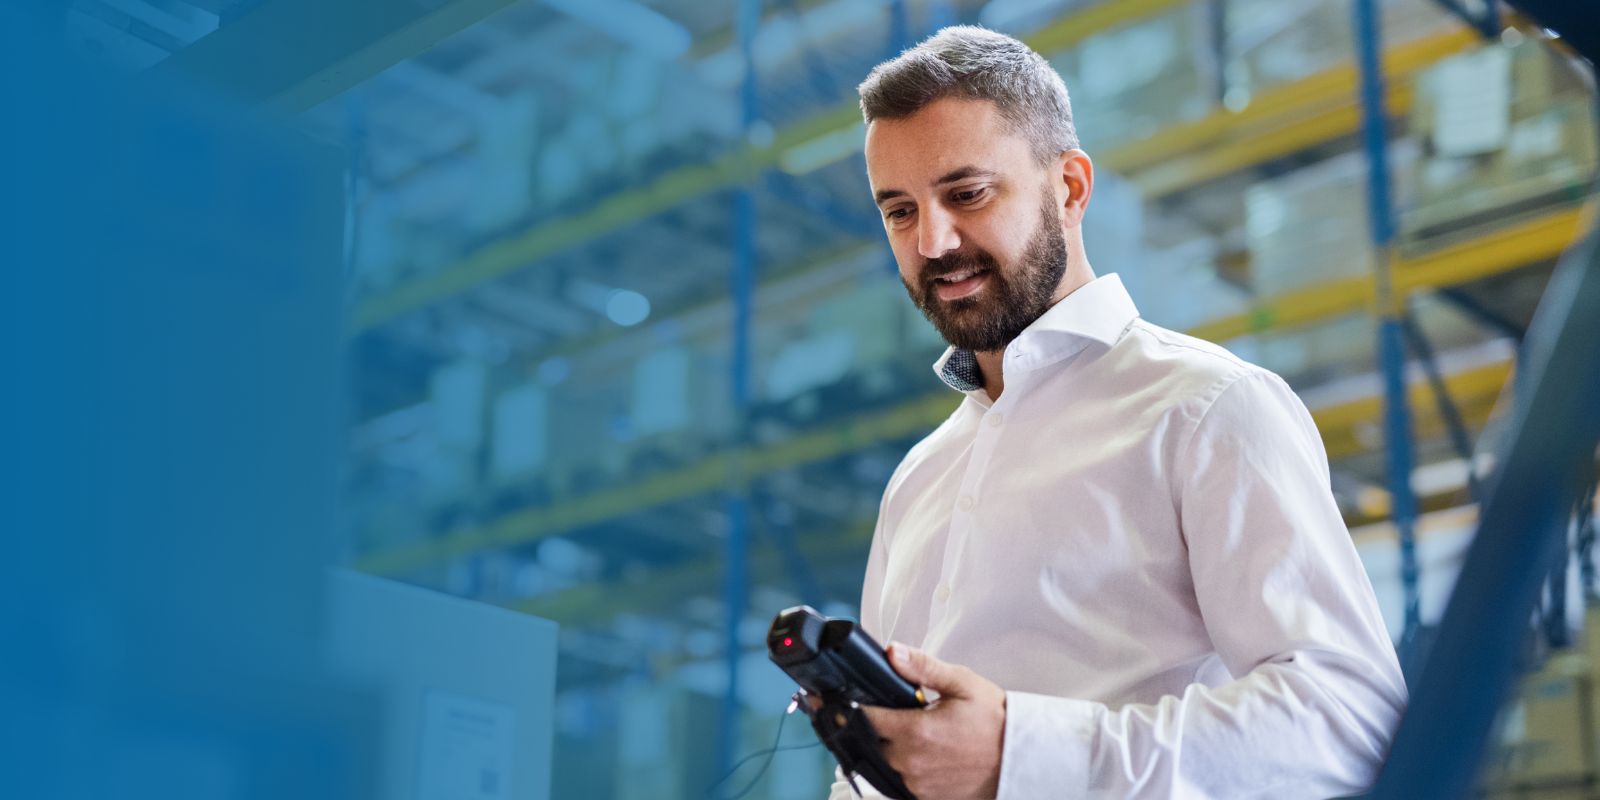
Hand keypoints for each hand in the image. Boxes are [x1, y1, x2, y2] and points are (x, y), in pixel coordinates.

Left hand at [861, 644, 1005, 799]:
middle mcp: (912, 762)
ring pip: (889, 762)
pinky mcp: (927, 797)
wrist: (1020, 758)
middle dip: (884, 727)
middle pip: (875, 741)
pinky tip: (932, 753)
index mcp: (916, 731)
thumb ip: (922, 667)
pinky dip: (912, 766)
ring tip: (926, 735)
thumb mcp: (962, 683)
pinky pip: (905, 780)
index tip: (861, 699)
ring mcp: (919, 784)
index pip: (866, 718)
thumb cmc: (996, 722)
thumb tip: (892, 652)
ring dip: (898, 747)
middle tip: (908, 715)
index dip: (860, 706)